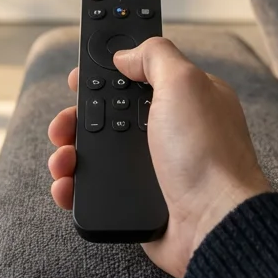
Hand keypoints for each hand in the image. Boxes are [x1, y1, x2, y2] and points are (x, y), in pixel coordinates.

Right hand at [47, 37, 270, 277]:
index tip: (78, 78)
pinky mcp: (139, 200)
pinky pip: (98, 189)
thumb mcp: (184, 83)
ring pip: (97, 153)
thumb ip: (155, 57)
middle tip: (63, 125)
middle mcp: (169, 132)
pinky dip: (76, 186)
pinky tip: (67, 184)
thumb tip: (126, 54)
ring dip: (71, 152)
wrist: (214, 223)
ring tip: (63, 160)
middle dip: (77, 118)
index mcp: (183, 100)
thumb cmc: (208, 154)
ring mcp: (153, 168)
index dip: (104, 75)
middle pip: (108, 116)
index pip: (136, 78)